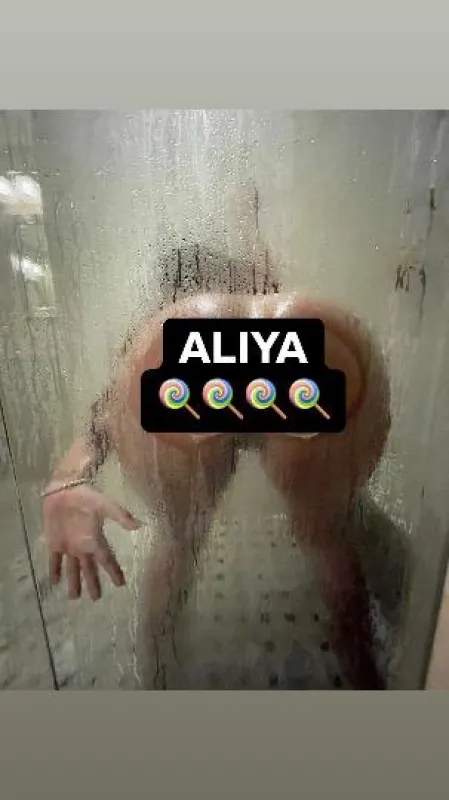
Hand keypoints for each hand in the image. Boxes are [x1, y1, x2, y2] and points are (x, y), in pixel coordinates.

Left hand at [42, 482, 141, 600]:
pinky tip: (54, 582)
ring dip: (73, 582)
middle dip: (93, 584)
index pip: (107, 560)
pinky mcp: (55, 542)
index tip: (121, 584)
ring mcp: (69, 546)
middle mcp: (83, 547)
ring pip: (72, 569)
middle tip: (96, 599)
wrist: (64, 489)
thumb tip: (138, 525)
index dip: (114, 572)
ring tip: (74, 598)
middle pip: (89, 569)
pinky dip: (54, 570)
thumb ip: (120, 515)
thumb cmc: (86, 496)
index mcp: (95, 540)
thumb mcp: (105, 505)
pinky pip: (55, 560)